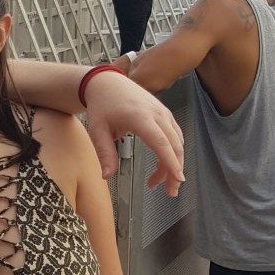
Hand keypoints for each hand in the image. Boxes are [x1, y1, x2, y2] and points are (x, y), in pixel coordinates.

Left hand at [83, 71, 184, 196]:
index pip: (161, 143)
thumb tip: (107, 176)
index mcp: (140, 117)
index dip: (171, 163)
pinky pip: (175, 135)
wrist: (107, 82)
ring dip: (173, 163)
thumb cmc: (101, 105)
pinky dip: (173, 152)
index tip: (177, 180)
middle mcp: (156, 114)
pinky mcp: (164, 113)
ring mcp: (163, 112)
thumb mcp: (97, 129)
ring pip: (177, 142)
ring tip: (159, 182)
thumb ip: (104, 153)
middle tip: (169, 192)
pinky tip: (163, 165)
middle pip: (174, 146)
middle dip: (175, 171)